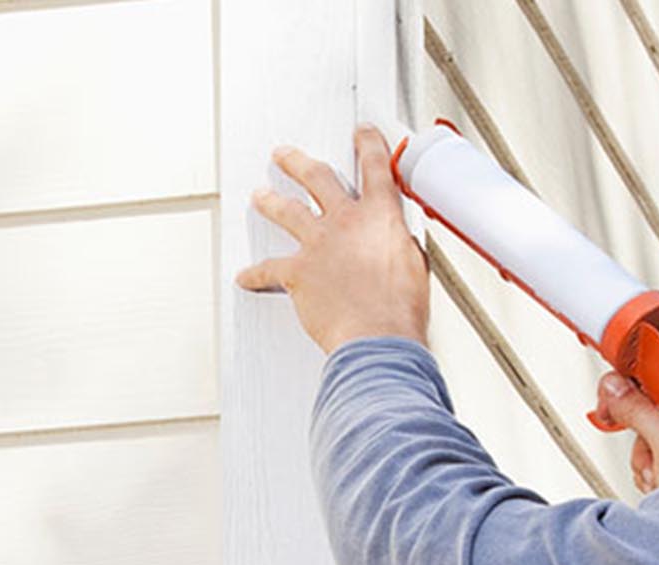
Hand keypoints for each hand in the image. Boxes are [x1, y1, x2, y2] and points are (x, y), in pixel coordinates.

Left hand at [235, 125, 427, 354]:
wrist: (377, 337)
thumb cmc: (400, 310)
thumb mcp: (414, 264)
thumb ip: (399, 244)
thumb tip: (395, 243)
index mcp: (381, 215)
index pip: (375, 166)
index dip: (367, 144)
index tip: (361, 133)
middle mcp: (345, 221)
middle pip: (317, 178)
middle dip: (298, 163)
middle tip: (284, 155)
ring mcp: (318, 244)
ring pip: (286, 211)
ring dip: (270, 200)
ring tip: (259, 196)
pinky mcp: (297, 271)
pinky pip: (268, 269)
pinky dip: (254, 274)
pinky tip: (244, 275)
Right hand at [593, 370, 658, 493]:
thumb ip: (640, 411)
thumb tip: (615, 387)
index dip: (640, 375)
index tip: (619, 386)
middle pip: (653, 400)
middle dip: (643, 431)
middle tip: (648, 446)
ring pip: (647, 430)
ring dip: (646, 456)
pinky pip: (651, 452)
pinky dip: (650, 469)